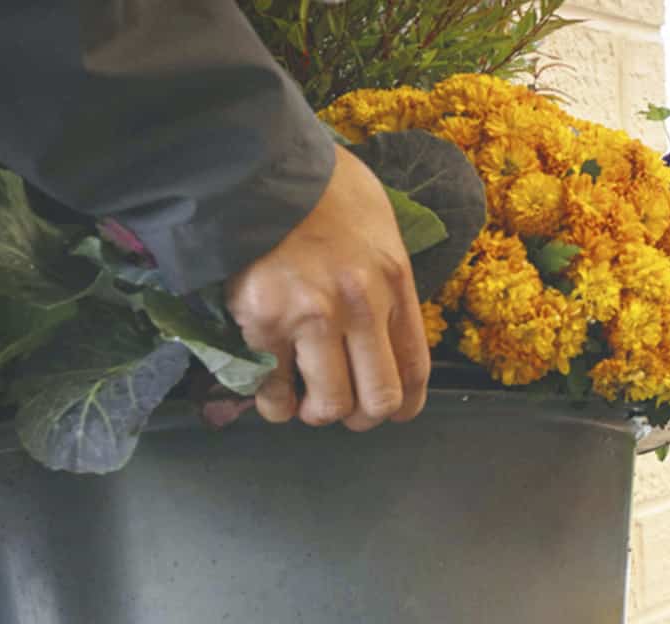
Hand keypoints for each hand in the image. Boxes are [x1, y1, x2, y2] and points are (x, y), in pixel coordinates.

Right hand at [225, 148, 431, 430]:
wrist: (255, 161)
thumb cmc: (318, 187)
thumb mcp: (377, 225)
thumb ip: (384, 280)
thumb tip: (381, 331)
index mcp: (393, 279)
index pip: (414, 368)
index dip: (404, 405)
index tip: (392, 411)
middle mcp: (360, 304)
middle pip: (378, 400)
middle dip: (361, 416)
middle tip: (341, 406)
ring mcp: (312, 317)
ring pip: (329, 406)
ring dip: (316, 412)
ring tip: (302, 397)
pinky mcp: (264, 322)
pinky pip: (275, 393)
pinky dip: (274, 404)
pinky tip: (272, 389)